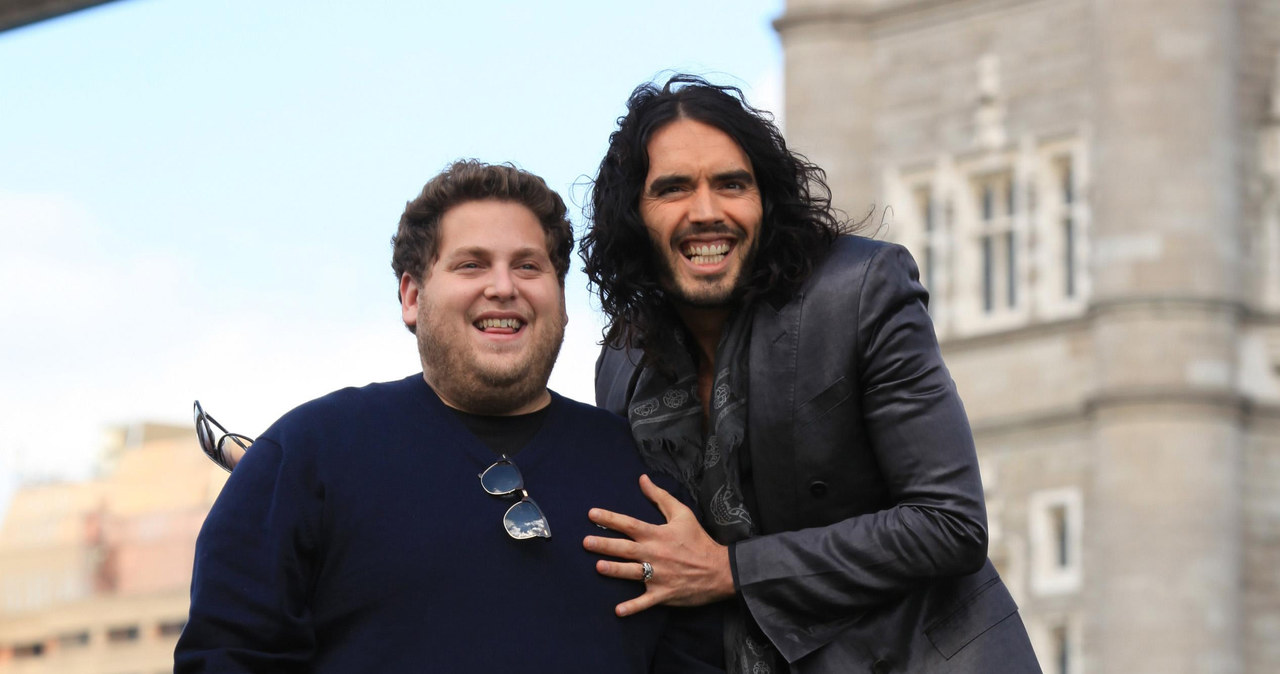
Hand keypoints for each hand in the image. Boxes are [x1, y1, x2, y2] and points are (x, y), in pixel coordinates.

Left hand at [583, 474, 734, 616]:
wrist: (720, 570)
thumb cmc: (699, 540)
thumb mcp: (682, 514)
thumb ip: (660, 496)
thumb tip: (642, 479)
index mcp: (658, 535)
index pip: (630, 524)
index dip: (610, 518)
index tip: (592, 514)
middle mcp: (655, 554)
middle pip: (625, 548)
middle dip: (604, 545)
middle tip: (585, 542)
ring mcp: (659, 575)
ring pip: (632, 573)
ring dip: (615, 570)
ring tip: (598, 567)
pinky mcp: (664, 593)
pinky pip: (645, 602)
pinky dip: (633, 607)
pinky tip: (618, 611)